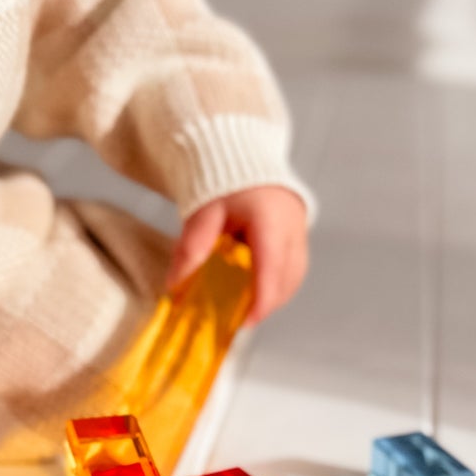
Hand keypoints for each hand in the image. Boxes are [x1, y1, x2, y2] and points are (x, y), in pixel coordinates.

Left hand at [170, 185, 308, 324]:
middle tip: (243, 318)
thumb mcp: (202, 212)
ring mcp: (300, 228)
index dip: (261, 299)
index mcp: (269, 218)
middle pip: (288, 277)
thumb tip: (175, 285)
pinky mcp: (299, 231)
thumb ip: (192, 247)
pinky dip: (279, 282)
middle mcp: (292, 224)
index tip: (246, 321)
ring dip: (276, 294)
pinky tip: (259, 287)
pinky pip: (295, 266)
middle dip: (268, 302)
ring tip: (250, 306)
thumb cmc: (222, 180)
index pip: (271, 267)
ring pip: (295, 274)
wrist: (240, 154)